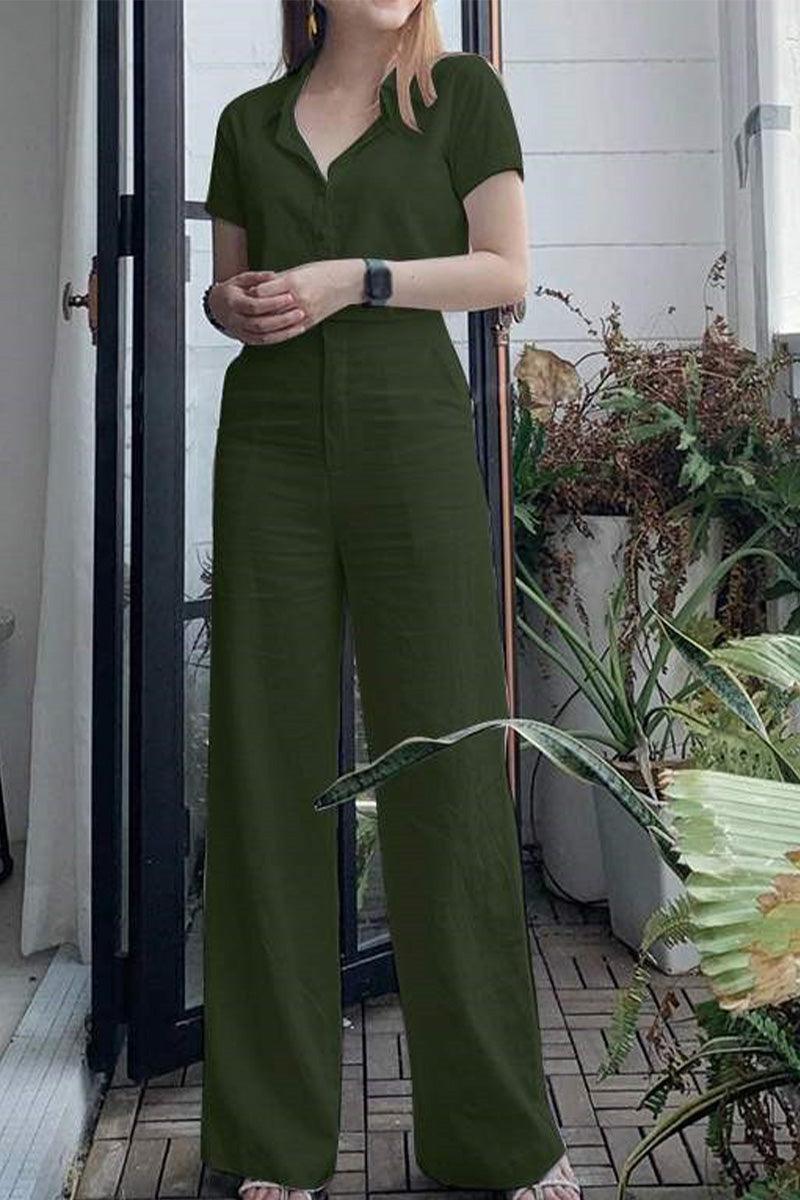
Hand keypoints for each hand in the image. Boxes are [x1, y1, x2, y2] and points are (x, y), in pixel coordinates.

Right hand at [209, 270, 306, 344]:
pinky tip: (294, 331)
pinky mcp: (247, 339)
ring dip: (284, 331)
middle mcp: (235, 320)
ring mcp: (240, 332)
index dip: (272, 303)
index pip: (254, 306)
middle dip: (282, 319)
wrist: (217, 307)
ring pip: (264, 336)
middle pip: (260, 323)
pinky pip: (265, 341)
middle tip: (300, 312)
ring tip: (301, 323)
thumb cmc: (232, 291)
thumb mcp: (240, 279)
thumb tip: (274, 275)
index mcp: (233, 303)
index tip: (290, 297)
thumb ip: (257, 277)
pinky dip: (280, 337)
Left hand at [244, 260, 362, 334]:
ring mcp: (306, 312)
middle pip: (268, 308)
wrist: (348, 283)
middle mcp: (299, 298)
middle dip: (255, 308)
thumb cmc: (324, 272)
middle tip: (245, 308)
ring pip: (278, 322)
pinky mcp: (311, 321)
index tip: (245, 292)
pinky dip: (278, 331)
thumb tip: (261, 286)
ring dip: (265, 321)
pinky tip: (270, 330)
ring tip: (255, 319)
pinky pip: (290, 330)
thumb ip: (280, 280)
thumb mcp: (300, 270)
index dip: (252, 292)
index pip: (263, 291)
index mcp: (294, 282)